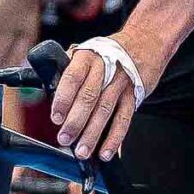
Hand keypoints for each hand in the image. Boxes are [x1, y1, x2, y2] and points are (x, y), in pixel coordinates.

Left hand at [50, 28, 148, 163]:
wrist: (145, 42)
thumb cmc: (108, 52)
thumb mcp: (86, 53)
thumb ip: (69, 70)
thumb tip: (48, 92)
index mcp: (87, 57)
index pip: (72, 78)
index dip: (63, 98)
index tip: (55, 117)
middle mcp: (105, 68)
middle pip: (89, 97)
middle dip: (75, 122)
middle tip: (65, 139)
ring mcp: (121, 82)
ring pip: (105, 111)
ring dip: (92, 134)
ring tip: (82, 151)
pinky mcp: (135, 95)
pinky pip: (124, 119)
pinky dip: (114, 138)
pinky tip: (105, 151)